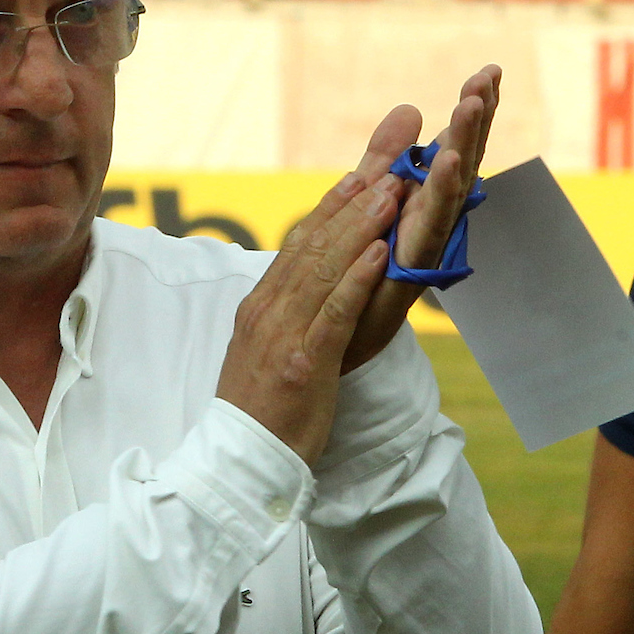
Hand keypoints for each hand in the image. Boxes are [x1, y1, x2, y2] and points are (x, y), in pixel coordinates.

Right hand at [216, 171, 396, 462]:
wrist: (240, 464)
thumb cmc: (261, 413)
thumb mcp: (269, 353)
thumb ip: (287, 317)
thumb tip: (308, 291)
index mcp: (260, 306)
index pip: (298, 244)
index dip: (331, 207)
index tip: (360, 175)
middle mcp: (268, 312)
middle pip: (314, 245)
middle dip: (353, 203)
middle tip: (389, 168)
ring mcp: (285, 336)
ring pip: (325, 269)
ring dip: (361, 227)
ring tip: (393, 194)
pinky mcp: (306, 364)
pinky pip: (335, 313)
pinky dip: (357, 279)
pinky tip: (380, 253)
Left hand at [341, 64, 502, 371]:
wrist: (330, 344)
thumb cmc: (356, 277)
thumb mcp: (368, 202)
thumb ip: (385, 157)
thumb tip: (411, 107)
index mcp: (423, 203)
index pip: (455, 150)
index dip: (474, 113)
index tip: (488, 72)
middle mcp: (431, 222)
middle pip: (462, 163)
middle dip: (475, 120)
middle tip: (487, 77)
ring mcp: (423, 247)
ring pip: (451, 189)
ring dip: (464, 144)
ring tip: (471, 105)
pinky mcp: (409, 270)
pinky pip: (428, 226)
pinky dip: (440, 191)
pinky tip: (450, 160)